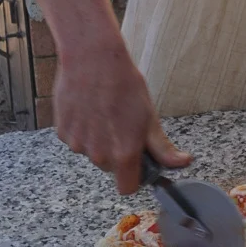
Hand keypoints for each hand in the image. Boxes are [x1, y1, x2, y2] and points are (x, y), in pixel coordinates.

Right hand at [54, 35, 190, 193]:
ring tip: (104, 113)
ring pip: (92, 153)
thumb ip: (163, 147)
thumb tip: (182, 162)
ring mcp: (78, 144)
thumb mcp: (149, 116)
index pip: (127, 188)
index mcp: (124, 153)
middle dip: (117, 153)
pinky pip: (76, 140)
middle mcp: (98, 154)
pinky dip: (82, 130)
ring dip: (98, 141)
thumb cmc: (124, 84)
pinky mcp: (63, 132)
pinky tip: (89, 109)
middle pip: (110, 168)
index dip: (134, 177)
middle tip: (121, 125)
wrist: (92, 58)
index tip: (137, 162)